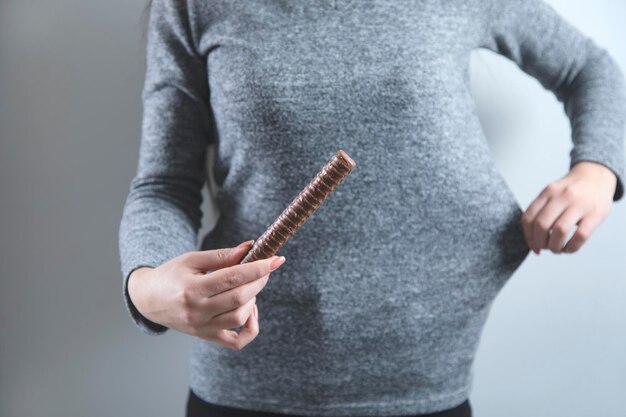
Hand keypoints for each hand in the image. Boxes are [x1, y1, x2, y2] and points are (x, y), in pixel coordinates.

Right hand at [127, 240, 285, 349]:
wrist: (148, 300)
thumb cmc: (170, 275)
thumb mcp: (192, 259)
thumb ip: (222, 255)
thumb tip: (250, 248)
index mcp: (192, 288)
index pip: (233, 278)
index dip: (258, 268)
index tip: (276, 260)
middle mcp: (197, 311)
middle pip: (239, 298)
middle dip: (259, 281)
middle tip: (265, 269)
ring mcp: (202, 328)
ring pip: (239, 317)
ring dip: (252, 299)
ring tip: (249, 286)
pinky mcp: (206, 337)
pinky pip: (236, 342)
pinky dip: (250, 328)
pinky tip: (251, 311)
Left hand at [521, 161, 615, 254]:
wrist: (596, 175)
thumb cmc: (571, 190)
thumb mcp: (552, 192)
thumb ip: (541, 209)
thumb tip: (532, 239)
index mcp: (548, 192)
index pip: (529, 217)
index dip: (528, 236)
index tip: (533, 245)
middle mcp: (562, 196)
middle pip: (542, 225)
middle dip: (539, 243)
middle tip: (543, 249)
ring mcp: (579, 204)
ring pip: (560, 231)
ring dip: (554, 247)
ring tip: (556, 249)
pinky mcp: (595, 213)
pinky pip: (580, 235)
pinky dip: (572, 247)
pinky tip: (569, 249)